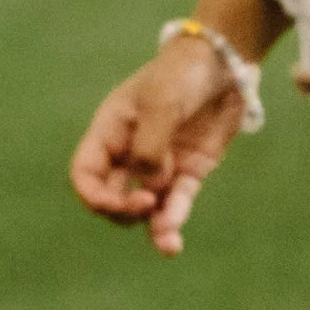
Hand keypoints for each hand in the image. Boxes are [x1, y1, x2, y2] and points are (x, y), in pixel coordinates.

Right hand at [70, 35, 247, 253]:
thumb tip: (150, 188)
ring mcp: (160, 163)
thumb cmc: (181, 73)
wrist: (223, 63)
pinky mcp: (189, 170)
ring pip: (147, 205)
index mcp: (110, 132)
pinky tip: (173, 235)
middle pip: (112, 195)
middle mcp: (130, 152)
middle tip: (145, 206)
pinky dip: (174, 217)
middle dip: (123, 210)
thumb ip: (151, 146)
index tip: (115, 203)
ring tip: (168, 246)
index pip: (86, 172)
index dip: (93, 195)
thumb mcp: (161, 102)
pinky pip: (177, 201)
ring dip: (153, 226)